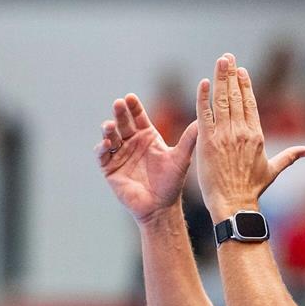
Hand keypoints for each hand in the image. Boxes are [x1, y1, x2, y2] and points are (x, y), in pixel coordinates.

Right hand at [95, 93, 197, 223]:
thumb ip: (189, 139)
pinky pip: (102, 155)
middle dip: (119, 113)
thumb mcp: (181, 158)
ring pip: (110, 136)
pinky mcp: (110, 169)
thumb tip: (203, 120)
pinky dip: (102, 148)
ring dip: (108, 129)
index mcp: (147, 137)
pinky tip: (106, 144)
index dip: (133, 107)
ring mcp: (120, 155)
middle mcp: (132, 143)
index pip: (138, 117)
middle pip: (123, 123)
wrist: (160, 207)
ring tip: (109, 125)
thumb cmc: (172, 183)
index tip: (130, 97)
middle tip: (118, 104)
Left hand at [195, 54, 304, 221]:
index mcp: (256, 135)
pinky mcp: (207, 141)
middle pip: (236, 96)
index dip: (245, 85)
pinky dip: (203, 97)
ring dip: (220, 78)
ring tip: (220, 61)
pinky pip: (204, 114)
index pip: (250, 103)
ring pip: (222, 100)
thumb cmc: (252, 190)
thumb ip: (289, 157)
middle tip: (227, 57)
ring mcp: (224, 135)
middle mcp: (241, 131)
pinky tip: (203, 83)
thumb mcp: (272, 170)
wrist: (235, 203)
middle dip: (231, 74)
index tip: (241, 71)